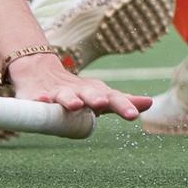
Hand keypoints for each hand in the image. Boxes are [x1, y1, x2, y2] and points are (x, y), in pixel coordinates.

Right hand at [6, 52, 151, 119]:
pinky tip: (42, 101)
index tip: (133, 115)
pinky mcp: (37, 96)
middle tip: (102, 103)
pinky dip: (40, 99)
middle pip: (89, 94)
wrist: (39, 71)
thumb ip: (123, 100)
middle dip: (95, 98)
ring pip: (64, 95)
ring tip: (75, 104)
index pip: (113, 98)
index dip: (122, 105)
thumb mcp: (101, 94)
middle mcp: (78, 91)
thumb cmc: (77, 90)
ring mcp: (57, 92)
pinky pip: (38, 99)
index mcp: (95, 92)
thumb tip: (151, 102)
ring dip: (69, 99)